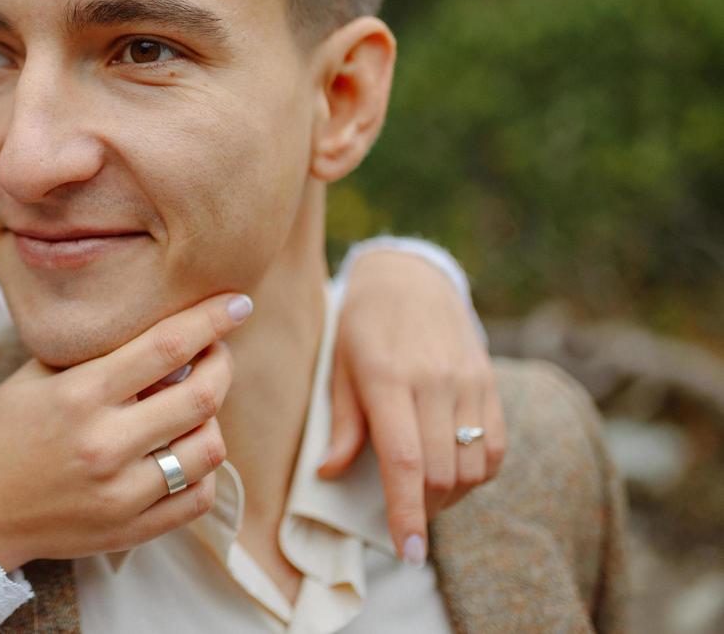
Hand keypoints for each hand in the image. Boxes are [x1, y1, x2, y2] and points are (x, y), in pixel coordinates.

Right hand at [0, 292, 252, 571]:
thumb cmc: (2, 432)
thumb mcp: (36, 377)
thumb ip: (97, 355)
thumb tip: (164, 332)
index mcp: (81, 395)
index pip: (167, 346)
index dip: (212, 319)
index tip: (237, 303)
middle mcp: (105, 443)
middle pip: (201, 396)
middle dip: (221, 364)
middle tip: (217, 352)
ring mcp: (121, 492)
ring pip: (208, 449)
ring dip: (211, 419)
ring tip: (193, 407)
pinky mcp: (130, 529)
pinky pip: (198, 498)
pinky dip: (202, 470)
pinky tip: (182, 453)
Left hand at [319, 248, 506, 563]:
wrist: (410, 278)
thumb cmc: (361, 326)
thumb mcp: (338, 368)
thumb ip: (343, 424)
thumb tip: (329, 474)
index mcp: (389, 379)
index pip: (404, 461)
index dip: (406, 511)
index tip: (407, 549)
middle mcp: (435, 382)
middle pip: (442, 472)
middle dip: (423, 508)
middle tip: (404, 516)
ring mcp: (469, 383)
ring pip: (473, 467)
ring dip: (450, 494)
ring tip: (423, 492)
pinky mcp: (490, 383)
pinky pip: (496, 448)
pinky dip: (478, 472)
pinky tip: (453, 470)